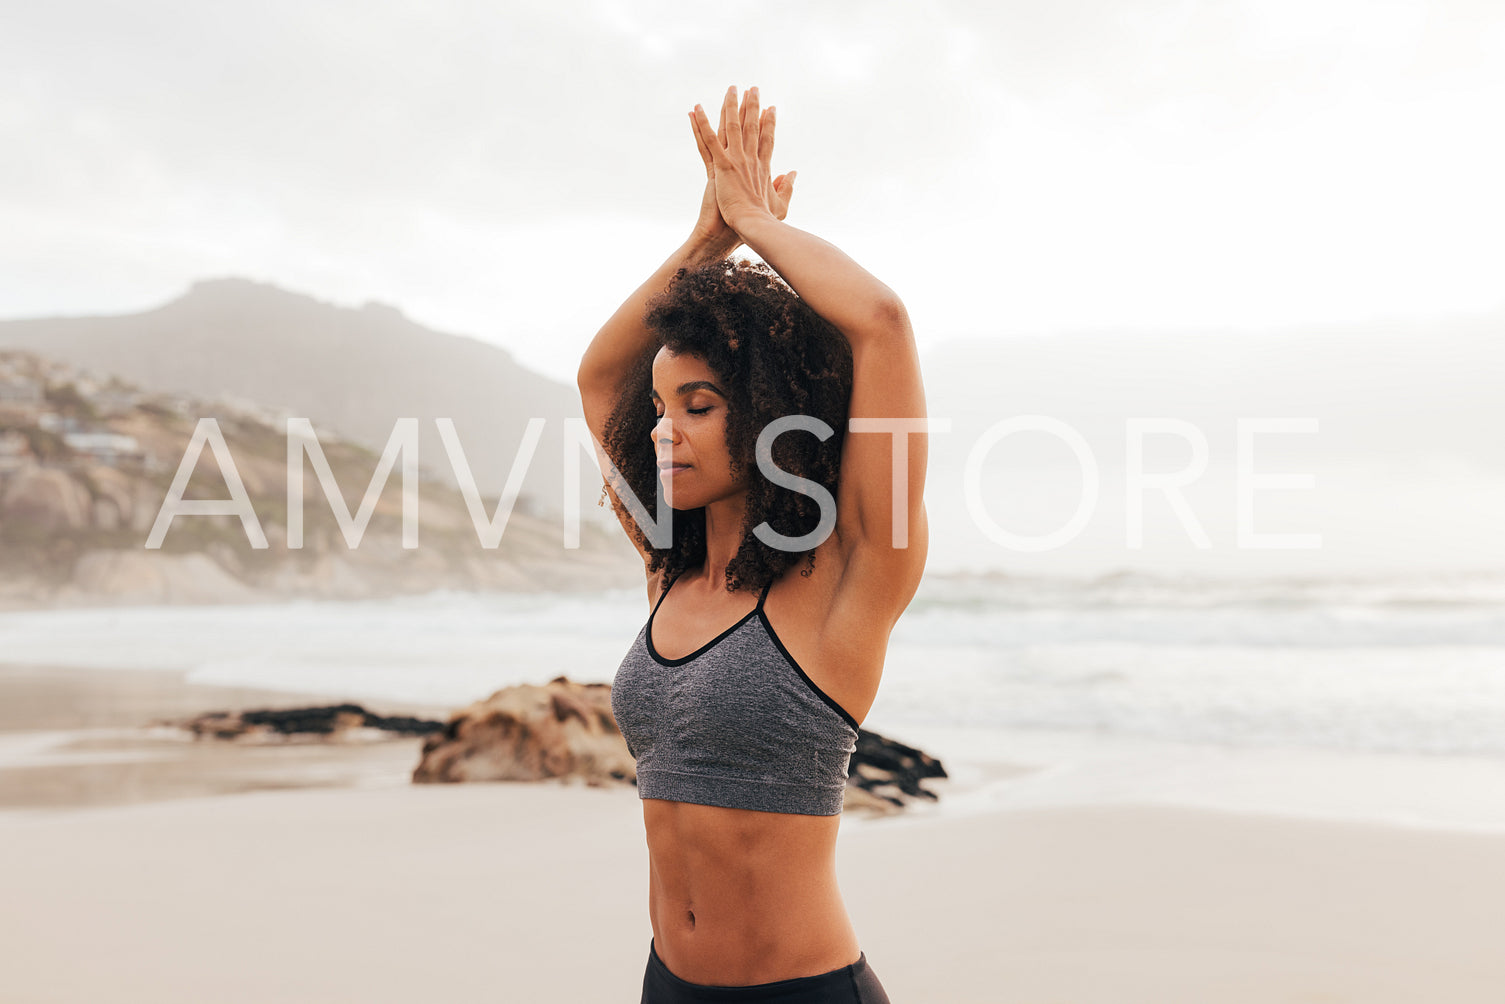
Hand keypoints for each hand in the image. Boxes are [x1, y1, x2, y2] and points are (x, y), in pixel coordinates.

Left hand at [692, 85, 795, 237]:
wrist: (754, 227)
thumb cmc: (766, 222)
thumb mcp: (781, 204)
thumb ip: (787, 187)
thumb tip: (793, 173)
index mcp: (764, 168)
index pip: (767, 139)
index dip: (769, 122)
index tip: (771, 108)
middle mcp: (750, 159)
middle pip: (752, 126)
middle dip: (753, 105)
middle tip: (753, 88)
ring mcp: (736, 161)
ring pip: (732, 126)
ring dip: (731, 105)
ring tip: (731, 88)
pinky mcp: (721, 166)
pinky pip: (709, 140)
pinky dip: (701, 124)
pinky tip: (696, 109)